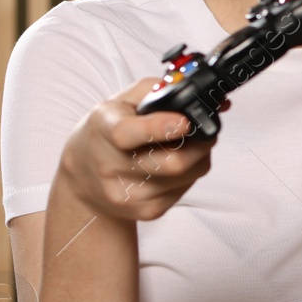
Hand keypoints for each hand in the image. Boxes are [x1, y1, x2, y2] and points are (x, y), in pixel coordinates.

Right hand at [55, 78, 229, 222]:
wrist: (83, 175)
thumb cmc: (107, 132)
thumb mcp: (123, 101)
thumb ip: (163, 90)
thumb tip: (218, 102)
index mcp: (104, 130)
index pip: (127, 133)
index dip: (160, 128)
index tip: (184, 122)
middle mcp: (111, 166)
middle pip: (172, 163)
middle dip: (200, 145)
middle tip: (206, 131)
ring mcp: (127, 194)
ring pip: (186, 176)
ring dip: (199, 158)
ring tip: (188, 146)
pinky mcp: (145, 212)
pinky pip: (185, 191)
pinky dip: (190, 175)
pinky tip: (176, 164)